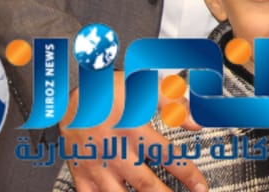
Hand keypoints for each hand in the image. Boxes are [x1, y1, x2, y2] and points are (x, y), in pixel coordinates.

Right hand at [62, 72, 207, 191]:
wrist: (68, 91)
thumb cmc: (108, 89)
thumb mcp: (144, 86)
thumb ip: (173, 104)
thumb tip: (197, 121)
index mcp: (133, 129)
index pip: (167, 156)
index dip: (187, 173)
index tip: (200, 186)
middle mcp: (115, 150)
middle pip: (145, 183)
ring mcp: (96, 164)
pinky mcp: (80, 171)